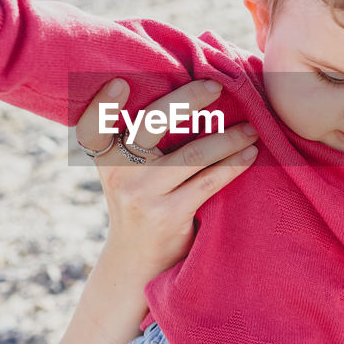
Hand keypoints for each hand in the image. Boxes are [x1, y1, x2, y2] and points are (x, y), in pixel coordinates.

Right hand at [77, 77, 258, 281]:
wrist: (138, 261)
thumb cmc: (141, 202)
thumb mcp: (125, 173)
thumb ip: (138, 141)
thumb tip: (187, 91)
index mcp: (104, 157)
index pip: (93, 125)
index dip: (102, 104)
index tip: (120, 82)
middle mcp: (119, 174)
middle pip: (151, 125)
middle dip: (188, 100)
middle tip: (217, 86)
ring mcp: (142, 194)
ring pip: (192, 154)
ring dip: (228, 138)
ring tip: (250, 128)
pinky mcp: (168, 214)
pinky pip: (209, 180)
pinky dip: (234, 164)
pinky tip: (250, 154)